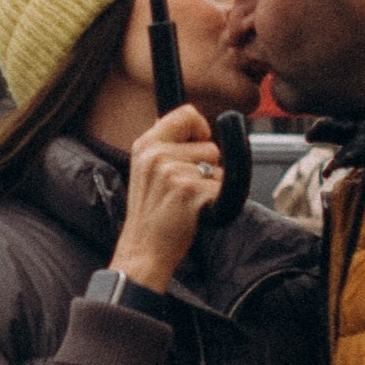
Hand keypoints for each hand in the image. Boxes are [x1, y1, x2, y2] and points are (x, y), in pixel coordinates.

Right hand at [117, 104, 225, 290]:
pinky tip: (194, 212)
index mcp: (145, 145)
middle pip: (208, 144)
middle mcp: (157, 155)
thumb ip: (166, 146)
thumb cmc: (151, 215)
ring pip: (216, 167)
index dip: (200, 128)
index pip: (186, 113)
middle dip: (206, 165)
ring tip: (186, 201)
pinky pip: (221, 187)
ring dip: (210, 184)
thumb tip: (198, 125)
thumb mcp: (146, 171)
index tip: (198, 144)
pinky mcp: (190, 191)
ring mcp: (173, 172)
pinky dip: (214, 202)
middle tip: (184, 188)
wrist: (144, 251)